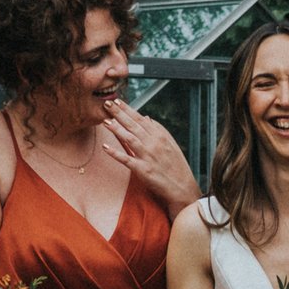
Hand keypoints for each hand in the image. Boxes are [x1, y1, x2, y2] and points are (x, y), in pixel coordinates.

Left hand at [101, 98, 199, 212]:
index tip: (117, 101)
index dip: (128, 109)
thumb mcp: (170, 144)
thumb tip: (146, 118)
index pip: (141, 119)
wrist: (183, 187)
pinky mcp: (143, 170)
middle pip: (133, 125)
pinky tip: (105, 147)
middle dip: (119, 113)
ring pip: (130, 139)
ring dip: (116, 129)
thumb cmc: (176, 166)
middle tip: (106, 104)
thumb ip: (158, 130)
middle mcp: (154, 143)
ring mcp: (148, 156)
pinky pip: (127, 160)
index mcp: (160, 136)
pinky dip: (116, 153)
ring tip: (105, 121)